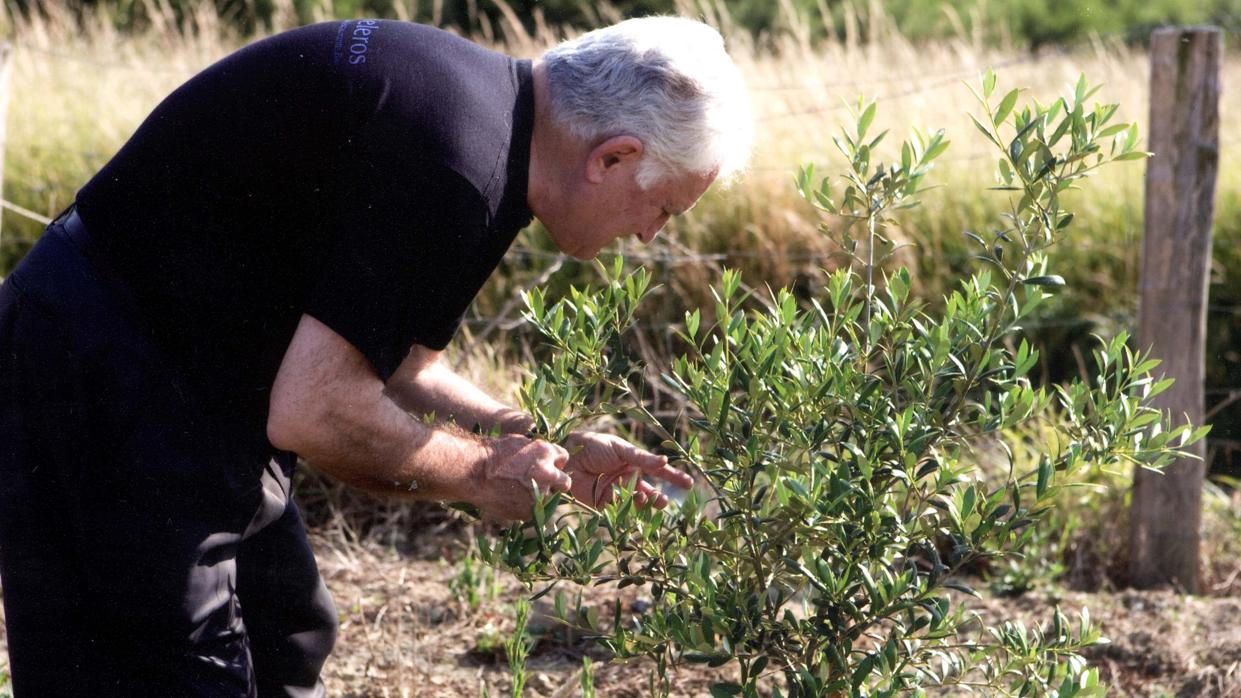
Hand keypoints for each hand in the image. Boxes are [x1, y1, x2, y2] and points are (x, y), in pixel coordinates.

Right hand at [472, 434, 571, 520]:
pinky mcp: (528, 512)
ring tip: (519, 492)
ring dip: (540, 496)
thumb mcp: (519, 442)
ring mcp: (539, 495)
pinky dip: (525, 508)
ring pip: (548, 499)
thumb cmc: (492, 453)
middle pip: (565, 482)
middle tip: (541, 483)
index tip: (545, 465)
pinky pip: (533, 512)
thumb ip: (536, 451)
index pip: (563, 458)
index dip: (554, 462)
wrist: (474, 472)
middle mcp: (548, 474)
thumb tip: (545, 458)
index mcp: (546, 453)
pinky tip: (511, 500)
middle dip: (556, 482)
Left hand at [563, 432, 693, 508]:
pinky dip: (628, 509)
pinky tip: (631, 504)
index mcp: (634, 463)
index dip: (673, 477)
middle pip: (649, 491)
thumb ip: (642, 458)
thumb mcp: (621, 449)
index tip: (689, 484)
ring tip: (647, 498)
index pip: (658, 471)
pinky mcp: (604, 504)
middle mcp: (628, 478)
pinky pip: (620, 510)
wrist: (569, 456)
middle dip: (658, 497)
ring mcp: (617, 492)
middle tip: (664, 500)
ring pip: (637, 502)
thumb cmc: (594, 446)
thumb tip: (665, 462)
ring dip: (645, 503)